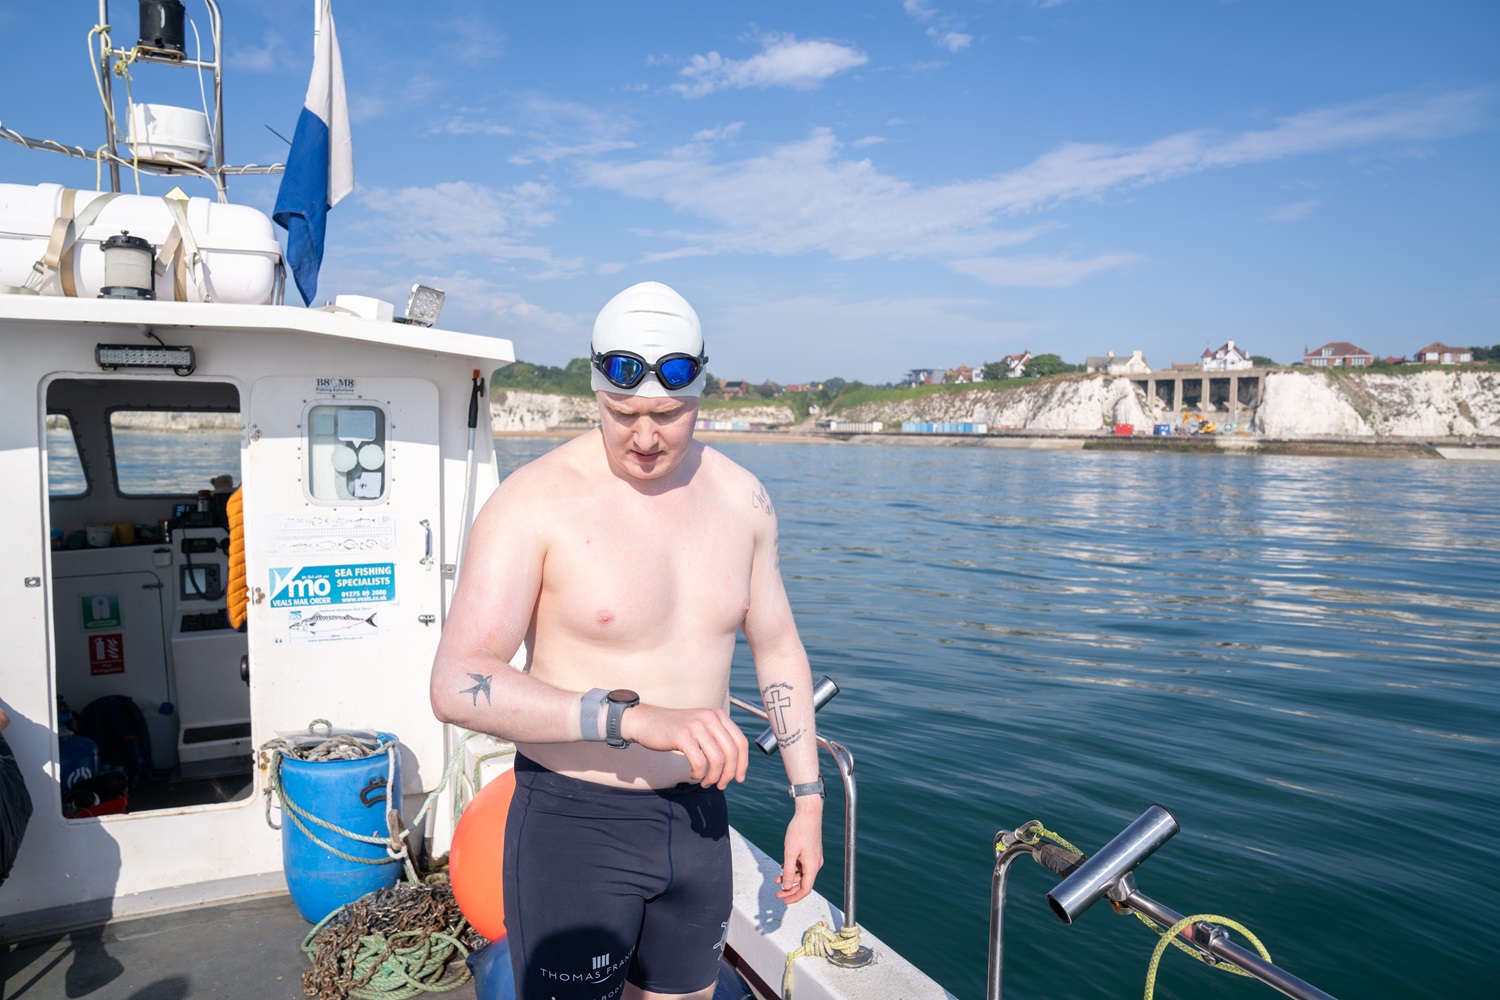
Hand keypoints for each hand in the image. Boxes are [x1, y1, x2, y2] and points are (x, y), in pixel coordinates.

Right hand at [621, 704, 748, 788]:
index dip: (743, 763)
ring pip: (717, 760)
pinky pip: (699, 763)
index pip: (741, 742)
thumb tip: (735, 766)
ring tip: (705, 782)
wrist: (645, 721)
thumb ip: (717, 739)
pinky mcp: (682, 736)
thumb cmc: (674, 730)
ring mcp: (696, 725)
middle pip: (732, 752)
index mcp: (718, 715)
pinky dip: (699, 774)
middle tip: (720, 785)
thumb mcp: (700, 728)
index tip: (739, 779)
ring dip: (713, 777)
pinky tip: (692, 775)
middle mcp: (710, 717)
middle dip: (729, 774)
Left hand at [775, 806, 823, 903]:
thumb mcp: (790, 852)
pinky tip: (783, 867)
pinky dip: (793, 869)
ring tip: (776, 879)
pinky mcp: (811, 852)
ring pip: (802, 874)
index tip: (784, 900)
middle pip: (804, 883)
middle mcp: (816, 864)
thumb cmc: (800, 830)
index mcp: (812, 866)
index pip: (805, 889)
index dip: (794, 897)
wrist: (808, 814)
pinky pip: (802, 866)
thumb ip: (787, 871)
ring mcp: (814, 858)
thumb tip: (785, 886)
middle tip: (777, 893)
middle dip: (789, 889)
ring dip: (789, 878)